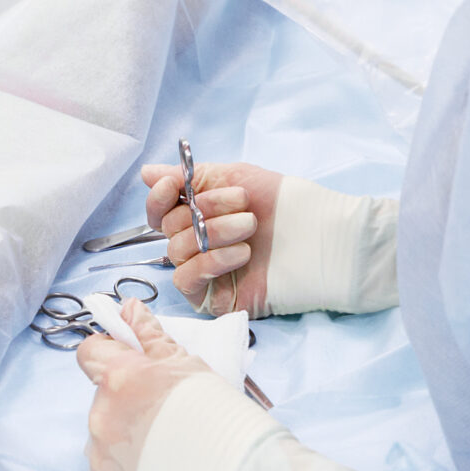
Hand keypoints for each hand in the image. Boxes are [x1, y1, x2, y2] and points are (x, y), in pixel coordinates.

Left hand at [75, 298, 212, 470]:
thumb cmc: (221, 417)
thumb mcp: (189, 365)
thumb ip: (151, 336)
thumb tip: (128, 308)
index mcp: (119, 377)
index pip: (90, 352)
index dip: (109, 354)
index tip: (131, 365)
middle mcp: (101, 415)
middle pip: (103, 398)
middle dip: (128, 402)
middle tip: (167, 417)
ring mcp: (100, 457)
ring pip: (105, 437)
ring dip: (127, 438)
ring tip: (169, 451)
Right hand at [142, 160, 283, 315]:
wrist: (322, 237)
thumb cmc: (286, 205)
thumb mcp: (236, 177)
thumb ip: (191, 177)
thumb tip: (147, 173)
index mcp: (200, 214)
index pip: (159, 210)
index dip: (159, 197)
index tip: (174, 185)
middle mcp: (198, 243)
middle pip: (168, 227)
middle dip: (204, 210)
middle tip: (243, 205)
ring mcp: (206, 271)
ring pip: (177, 251)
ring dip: (214, 234)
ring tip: (250, 227)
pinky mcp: (214, 297)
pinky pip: (187, 280)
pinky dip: (209, 262)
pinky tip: (241, 254)